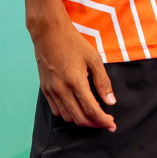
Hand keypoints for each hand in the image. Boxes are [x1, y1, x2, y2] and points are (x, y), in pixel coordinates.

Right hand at [31, 15, 116, 129]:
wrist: (49, 33)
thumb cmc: (73, 43)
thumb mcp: (94, 59)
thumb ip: (103, 82)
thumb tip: (110, 101)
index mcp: (76, 82)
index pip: (92, 110)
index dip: (103, 121)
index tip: (112, 125)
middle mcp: (62, 89)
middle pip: (80, 118)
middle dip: (94, 124)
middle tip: (105, 121)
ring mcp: (51, 91)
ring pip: (67, 117)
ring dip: (81, 120)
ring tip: (92, 115)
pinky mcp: (45, 89)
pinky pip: (56, 110)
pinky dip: (68, 114)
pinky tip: (76, 108)